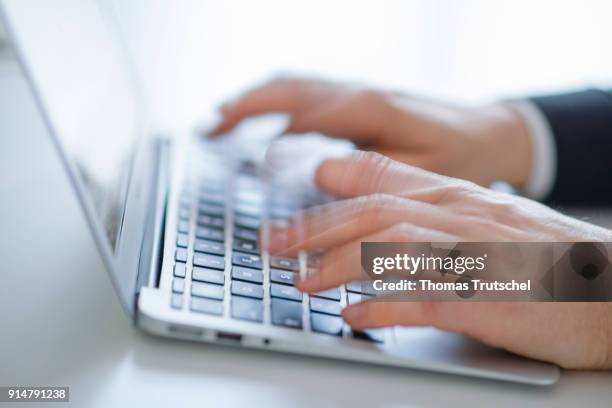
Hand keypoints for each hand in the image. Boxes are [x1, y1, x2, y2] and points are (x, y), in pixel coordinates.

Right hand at [211, 77, 532, 188]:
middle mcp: (358, 91)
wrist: (489, 132)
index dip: (271, 132)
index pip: (308, 113)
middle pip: (289, 88)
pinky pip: (305, 93)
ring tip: (219, 122)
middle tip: (209, 129)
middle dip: (246, 106)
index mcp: (372, 107)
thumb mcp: (421, 172)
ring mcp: (355, 91)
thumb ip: (369, 173)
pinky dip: (274, 103)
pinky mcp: (356, 100)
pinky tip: (261, 121)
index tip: (241, 154)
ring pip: (293, 85)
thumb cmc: (459, 156)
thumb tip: (316, 175)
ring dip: (254, 100)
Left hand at [270, 151, 611, 368]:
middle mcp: (461, 217)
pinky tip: (354, 320)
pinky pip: (425, 301)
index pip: (387, 175)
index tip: (301, 189)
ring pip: (389, 249)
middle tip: (274, 245)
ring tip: (301, 284)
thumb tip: (382, 220)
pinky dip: (383, 309)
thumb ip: (436, 211)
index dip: (338, 178)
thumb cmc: (550, 258)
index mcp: (460, 196)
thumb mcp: (490, 219)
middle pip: (373, 212)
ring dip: (337, 266)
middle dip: (315, 227)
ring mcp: (475, 257)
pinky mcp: (490, 302)